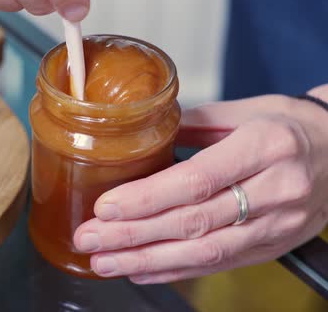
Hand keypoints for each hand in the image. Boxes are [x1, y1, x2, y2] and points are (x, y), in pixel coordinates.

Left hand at [73, 88, 327, 283]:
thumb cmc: (291, 126)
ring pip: (204, 252)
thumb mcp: (245, 110)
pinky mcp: (274, 247)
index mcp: (266, 146)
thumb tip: (141, 136)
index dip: (146, 199)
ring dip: (146, 260)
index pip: (196, 180)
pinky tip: (140, 271)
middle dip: (133, 235)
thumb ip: (191, 124)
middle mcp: (276, 190)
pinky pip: (219, 265)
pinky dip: (175, 270)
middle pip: (193, 222)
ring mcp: (278, 225)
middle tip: (90, 240)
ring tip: (104, 263)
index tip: (106, 208)